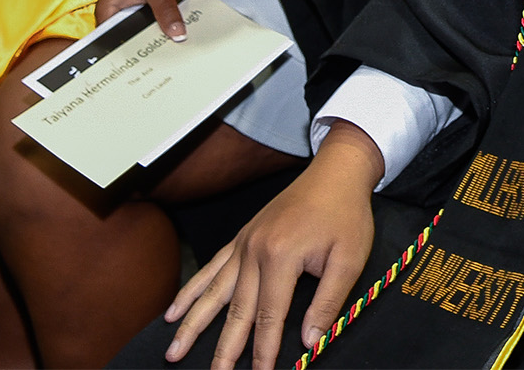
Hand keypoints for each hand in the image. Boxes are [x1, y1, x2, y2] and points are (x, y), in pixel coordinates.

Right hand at [166, 122, 382, 368]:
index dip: (264, 351)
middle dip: (223, 350)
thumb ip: (328, 302)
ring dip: (192, 325)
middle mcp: (254, 253)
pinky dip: (190, 290)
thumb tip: (310, 342)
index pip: (270, 317)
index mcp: (281, 258)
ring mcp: (243, 244)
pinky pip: (210, 269)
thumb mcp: (349, 259)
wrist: (336, 171)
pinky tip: (173, 311)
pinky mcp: (241, 237)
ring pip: (213, 293)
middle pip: (236, 312)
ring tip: (173, 352)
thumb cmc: (346, 215)